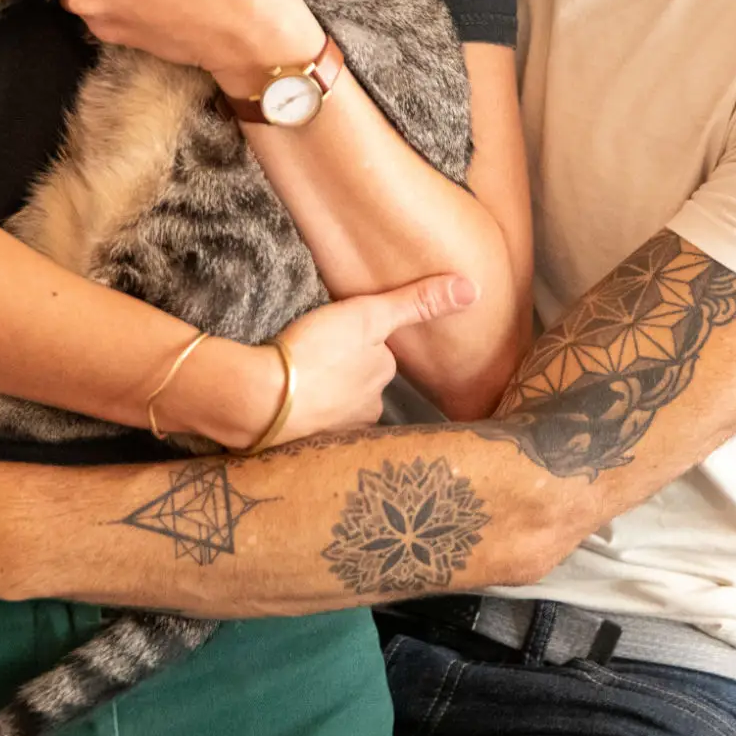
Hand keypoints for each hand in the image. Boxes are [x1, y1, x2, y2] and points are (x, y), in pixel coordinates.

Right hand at [266, 273, 479, 443]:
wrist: (262, 397)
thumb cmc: (316, 351)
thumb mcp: (367, 315)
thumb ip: (415, 302)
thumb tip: (473, 290)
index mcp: (381, 378)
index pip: (379, 357)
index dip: (360, 344)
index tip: (338, 335)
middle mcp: (367, 410)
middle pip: (360, 385)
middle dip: (344, 375)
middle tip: (315, 355)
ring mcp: (336, 431)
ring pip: (335, 408)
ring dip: (322, 397)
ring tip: (297, 379)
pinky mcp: (305, 445)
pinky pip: (309, 426)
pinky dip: (301, 416)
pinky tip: (283, 404)